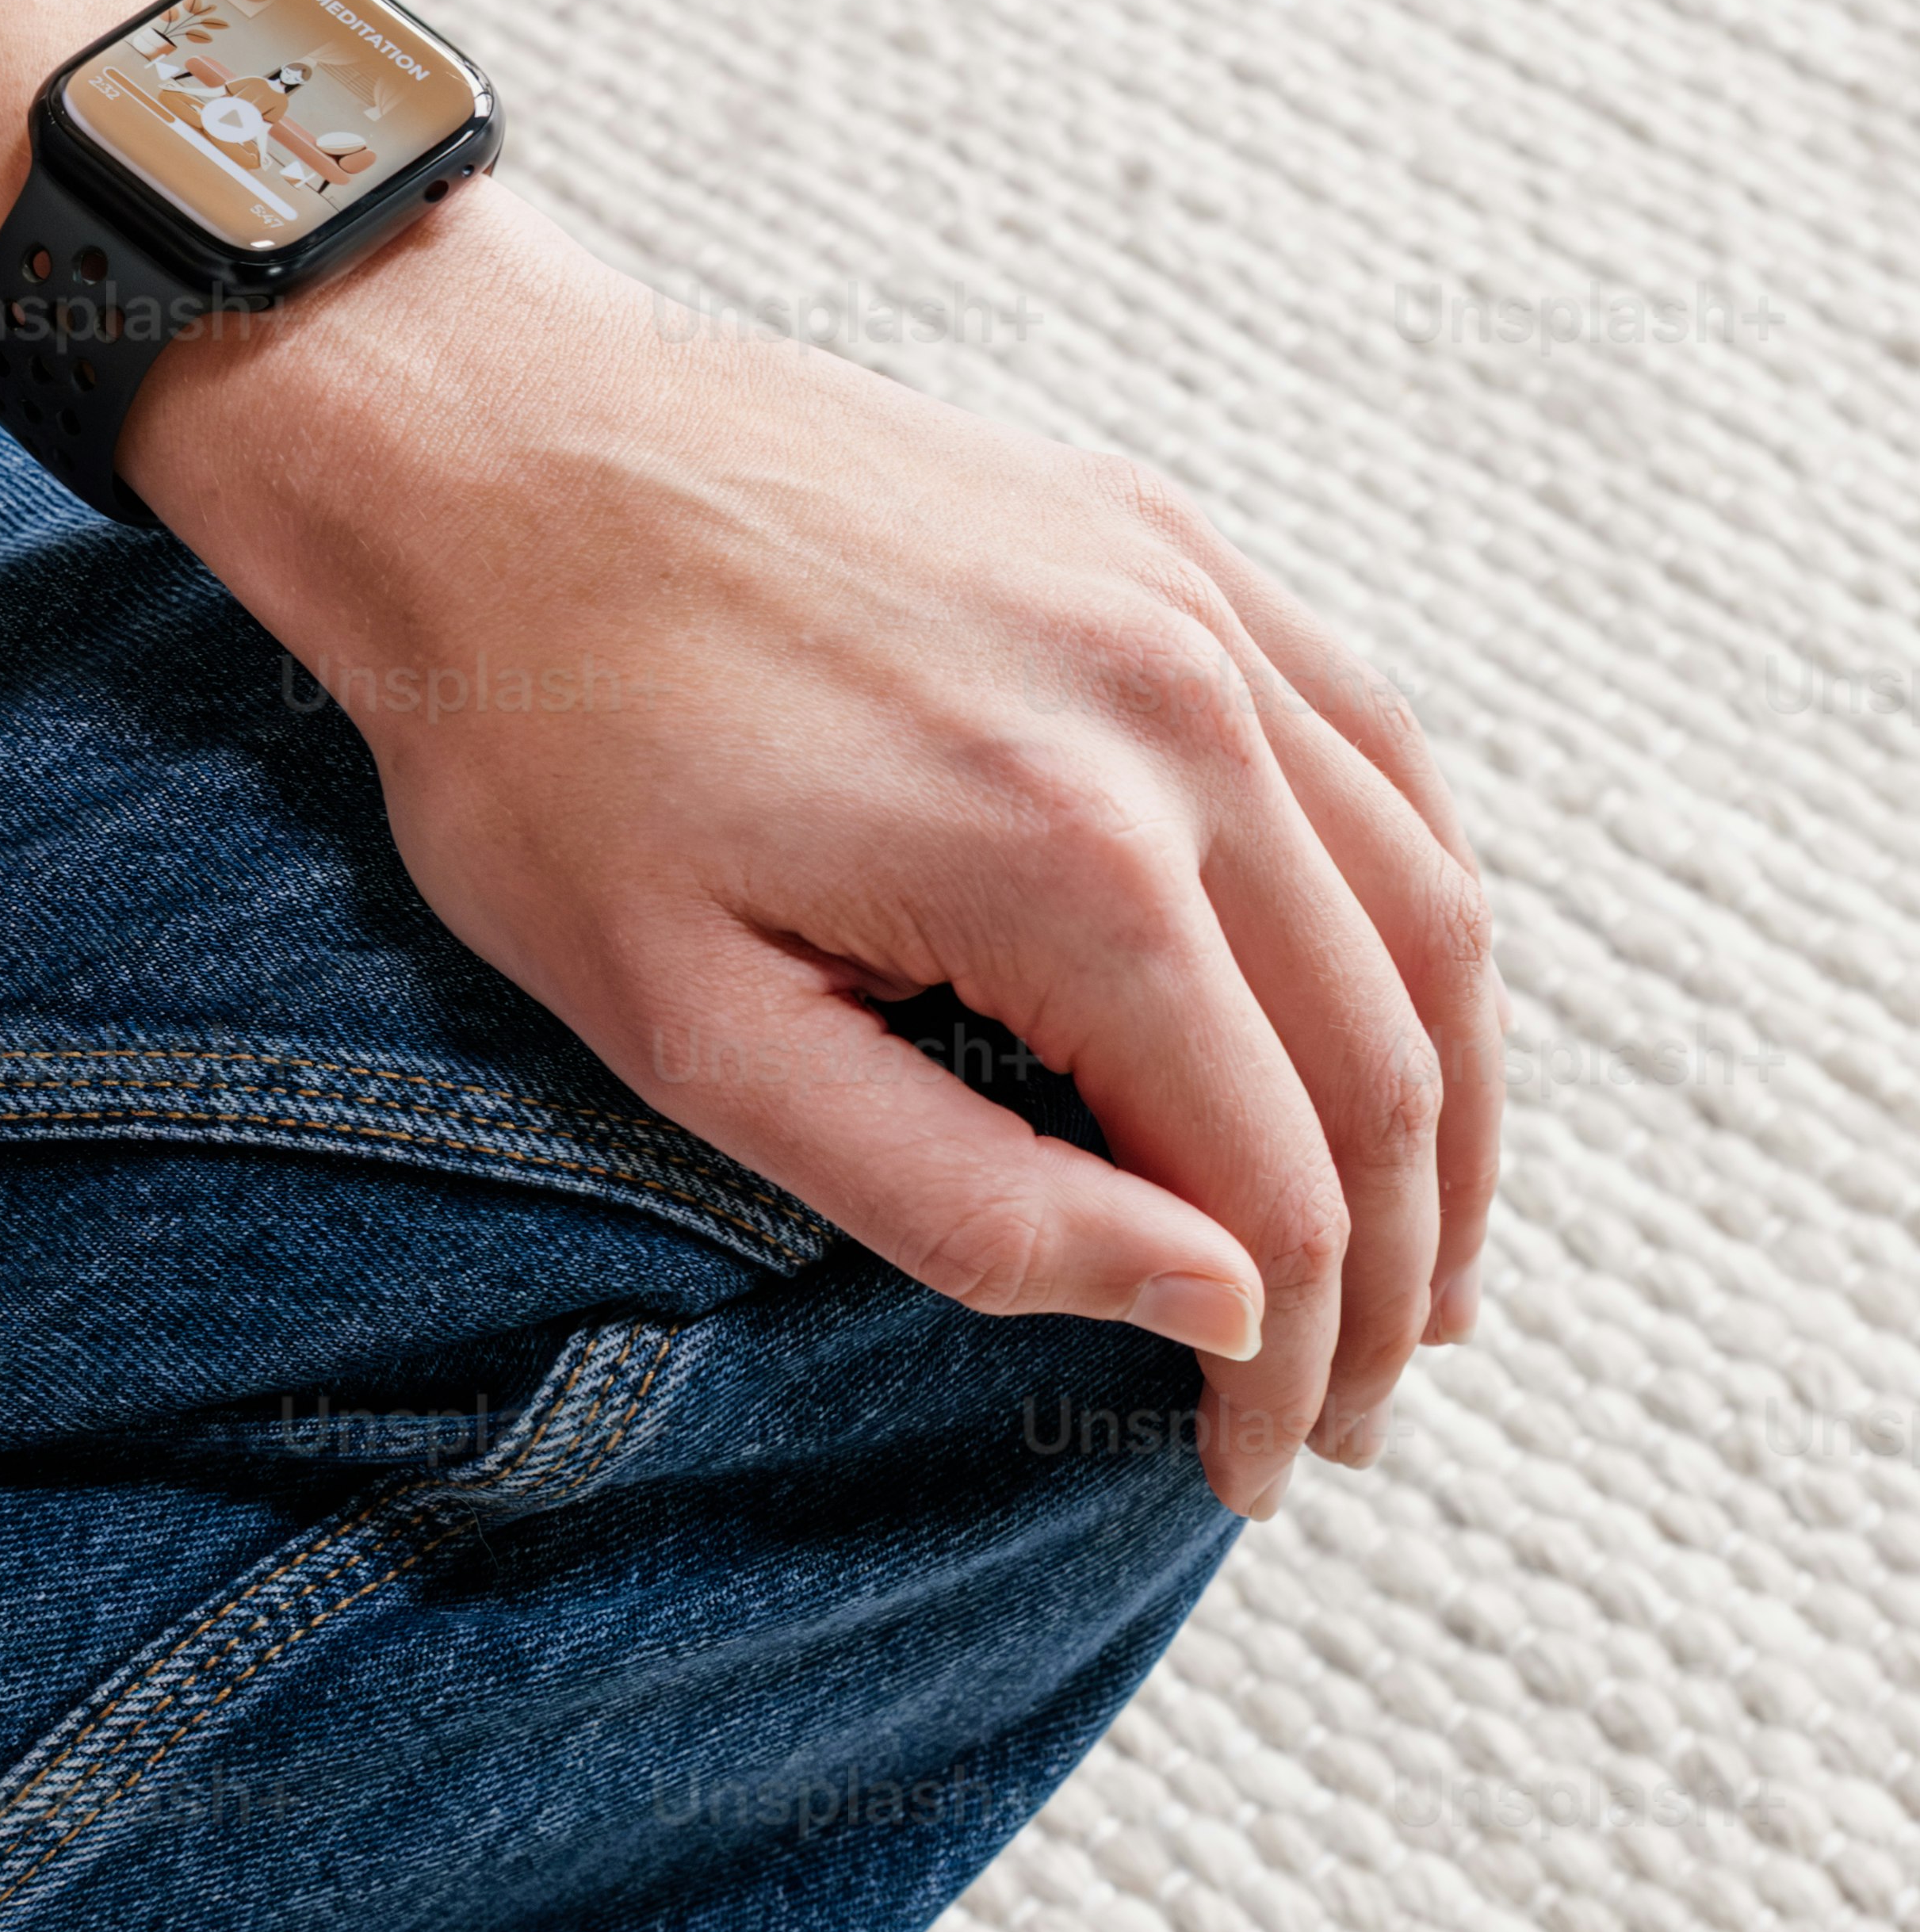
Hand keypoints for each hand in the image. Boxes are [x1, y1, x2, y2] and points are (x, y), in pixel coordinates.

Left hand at [129, 192, 1500, 1519]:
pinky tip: (1392, 1027)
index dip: (1286, 1367)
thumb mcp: (693, 1040)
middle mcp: (1182, 721)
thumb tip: (1217, 1304)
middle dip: (1387, 1280)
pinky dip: (1417, 923)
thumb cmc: (541, 759)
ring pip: (1429, 914)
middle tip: (1353, 1420)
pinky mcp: (1175, 544)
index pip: (1272, 1190)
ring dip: (1446, 1117)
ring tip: (1420, 1275)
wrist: (485, 454)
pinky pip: (1380, 759)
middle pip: (1383, 1065)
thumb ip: (964, 1199)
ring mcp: (1197, 609)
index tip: (1253, 1477)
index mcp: (1068, 863)